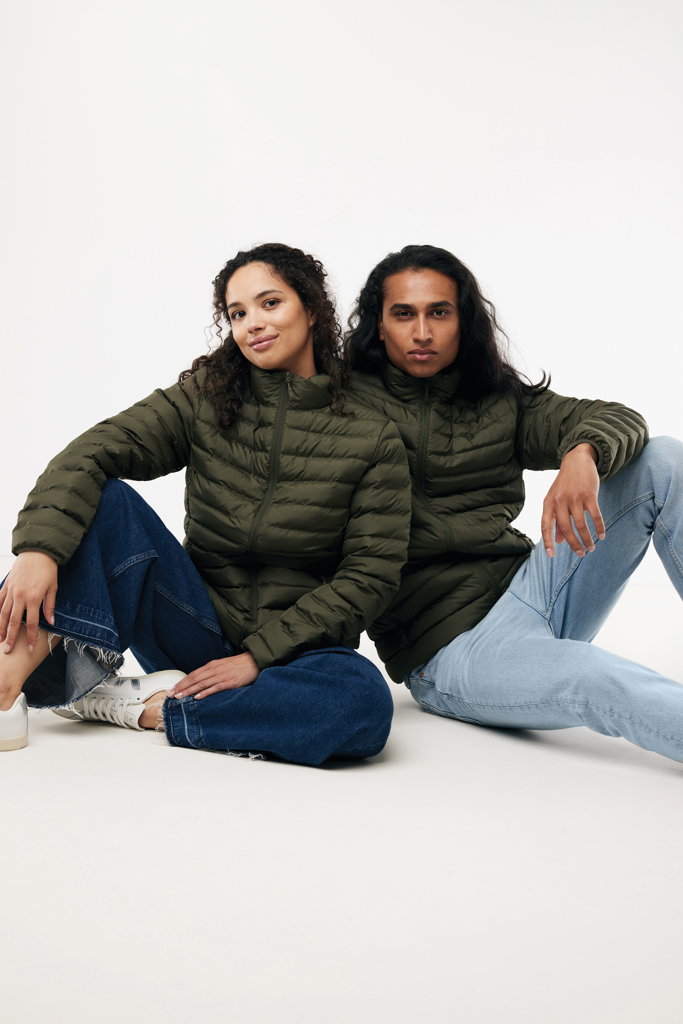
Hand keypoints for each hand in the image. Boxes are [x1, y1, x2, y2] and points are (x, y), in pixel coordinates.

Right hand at [0, 551, 58, 652]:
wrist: (38, 551)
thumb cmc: (48, 569)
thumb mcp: (53, 588)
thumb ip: (49, 606)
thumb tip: (51, 622)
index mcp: (34, 598)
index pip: (31, 623)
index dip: (29, 637)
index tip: (28, 648)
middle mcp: (20, 596)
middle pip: (13, 621)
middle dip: (10, 637)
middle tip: (7, 650)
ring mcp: (11, 590)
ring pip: (2, 613)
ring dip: (0, 627)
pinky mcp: (6, 585)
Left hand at [169, 652, 259, 699]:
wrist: (254, 661)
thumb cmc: (239, 665)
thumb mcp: (222, 666)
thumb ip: (211, 672)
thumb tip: (199, 682)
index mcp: (212, 665)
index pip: (193, 674)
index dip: (182, 682)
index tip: (173, 688)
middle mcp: (215, 669)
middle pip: (194, 679)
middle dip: (181, 687)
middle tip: (171, 695)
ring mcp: (222, 676)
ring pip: (202, 684)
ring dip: (189, 691)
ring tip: (179, 697)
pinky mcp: (230, 682)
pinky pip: (216, 688)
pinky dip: (206, 692)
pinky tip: (198, 697)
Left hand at [541, 443, 604, 557]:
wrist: (577, 460)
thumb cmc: (565, 484)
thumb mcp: (556, 499)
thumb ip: (556, 519)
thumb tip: (558, 541)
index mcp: (548, 502)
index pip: (545, 526)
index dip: (547, 541)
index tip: (551, 555)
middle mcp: (559, 500)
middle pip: (565, 528)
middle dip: (573, 544)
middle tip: (581, 554)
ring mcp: (574, 497)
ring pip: (580, 524)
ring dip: (587, 539)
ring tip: (591, 548)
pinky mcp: (589, 494)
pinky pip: (595, 515)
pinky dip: (599, 527)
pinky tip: (602, 535)